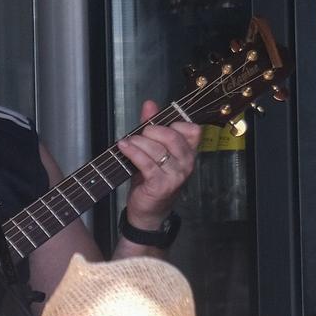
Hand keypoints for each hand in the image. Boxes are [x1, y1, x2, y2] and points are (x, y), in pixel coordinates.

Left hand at [116, 99, 199, 229]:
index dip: (173, 123)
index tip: (155, 127)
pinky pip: (147, 163)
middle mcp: (187, 163)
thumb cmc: (152, 180)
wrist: (148, 211)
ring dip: (139, 142)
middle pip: (172, 136)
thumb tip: (149, 104)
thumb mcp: (153, 150)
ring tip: (127, 142)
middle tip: (139, 134)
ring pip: (158, 149)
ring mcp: (176, 175)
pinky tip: (123, 147)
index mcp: (189, 153)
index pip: (192, 129)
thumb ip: (152, 126)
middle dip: (152, 131)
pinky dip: (133, 152)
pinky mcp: (161, 185)